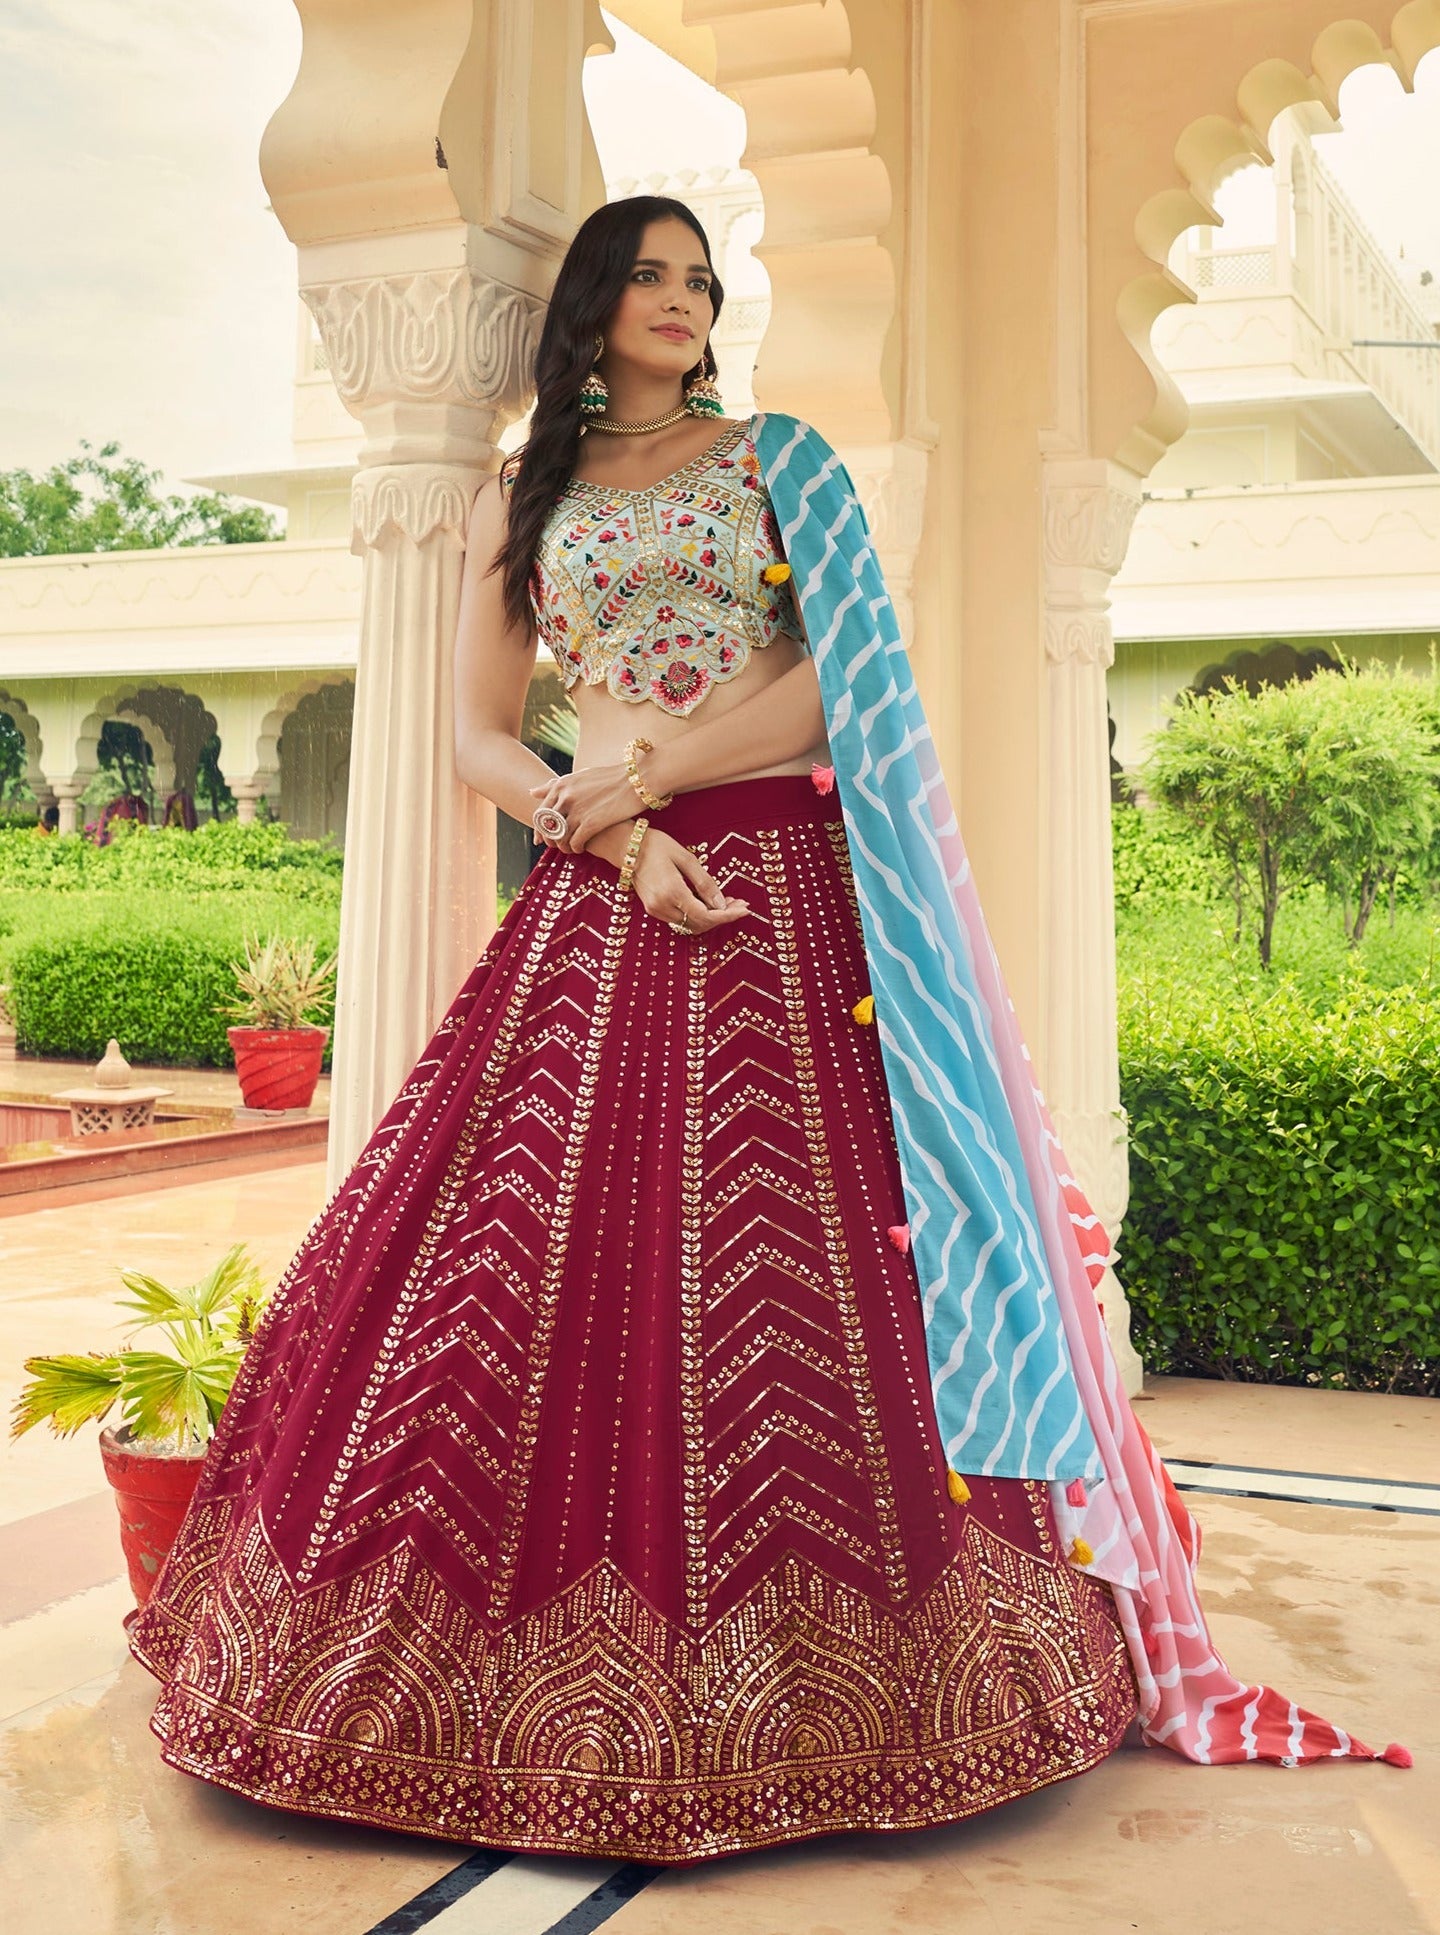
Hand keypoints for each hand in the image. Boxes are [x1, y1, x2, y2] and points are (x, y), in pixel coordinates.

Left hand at [529, 763, 638, 853]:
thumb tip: (532, 791)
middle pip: (547, 827)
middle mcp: (566, 797)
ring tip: (571, 849)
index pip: (539, 813)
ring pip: (560, 837)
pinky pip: (575, 842)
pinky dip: (575, 849)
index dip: (539, 830)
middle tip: (555, 847)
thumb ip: (556, 786)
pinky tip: (581, 849)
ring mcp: (578, 810)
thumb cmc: (611, 777)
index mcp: (562, 785)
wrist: (638, 779)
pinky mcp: (591, 823)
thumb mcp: (579, 776)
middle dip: (549, 841)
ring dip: (563, 847)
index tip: (541, 839)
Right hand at [631, 827, 749, 933]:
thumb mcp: (687, 858)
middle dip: (722, 917)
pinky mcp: (653, 909)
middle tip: (740, 904)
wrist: (626, 846)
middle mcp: (662, 906)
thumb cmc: (657, 846)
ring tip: (728, 903)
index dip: (727, 915)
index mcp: (672, 891)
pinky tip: (708, 903)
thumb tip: (722, 904)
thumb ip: (705, 883)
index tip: (745, 909)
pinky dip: (697, 915)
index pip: (706, 915)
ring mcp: (655, 910)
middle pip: (700, 924)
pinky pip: (680, 920)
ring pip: (690, 925)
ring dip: (711, 918)